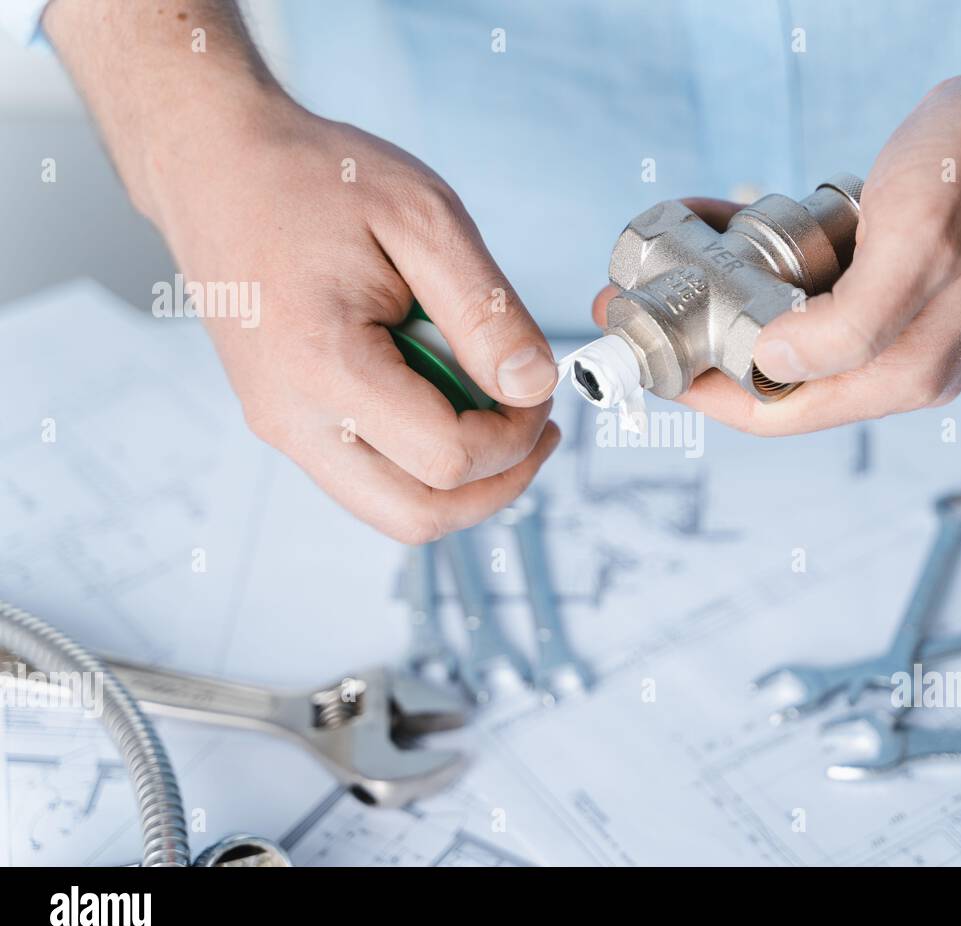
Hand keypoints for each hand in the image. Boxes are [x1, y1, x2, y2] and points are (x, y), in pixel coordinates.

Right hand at [152, 98, 559, 540]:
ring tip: (500, 418)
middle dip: (498, 484)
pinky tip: (450, 404)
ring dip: (462, 483)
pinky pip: (370, 479)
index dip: (513, 437)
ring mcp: (282, 427)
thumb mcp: (424, 219)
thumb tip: (534, 387)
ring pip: (393, 512)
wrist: (216, 166)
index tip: (537, 387)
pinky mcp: (286, 422)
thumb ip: (486, 312)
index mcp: (322, 364)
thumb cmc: (316, 179)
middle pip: (419, 517)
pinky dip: (424, 463)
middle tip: (535, 428)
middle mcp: (291, 416)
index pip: (446, 459)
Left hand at [596, 71, 960, 434]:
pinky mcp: (888, 285)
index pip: (780, 414)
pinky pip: (806, 292)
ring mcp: (894, 325)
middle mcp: (898, 361)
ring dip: (727, 303)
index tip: (652, 361)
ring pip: (784, 334)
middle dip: (705, 346)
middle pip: (776, 380)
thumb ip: (849, 326)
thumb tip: (774, 367)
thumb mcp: (918, 243)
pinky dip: (762, 267)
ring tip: (675, 261)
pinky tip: (726, 228)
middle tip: (643, 305)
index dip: (708, 395)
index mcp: (904, 372)